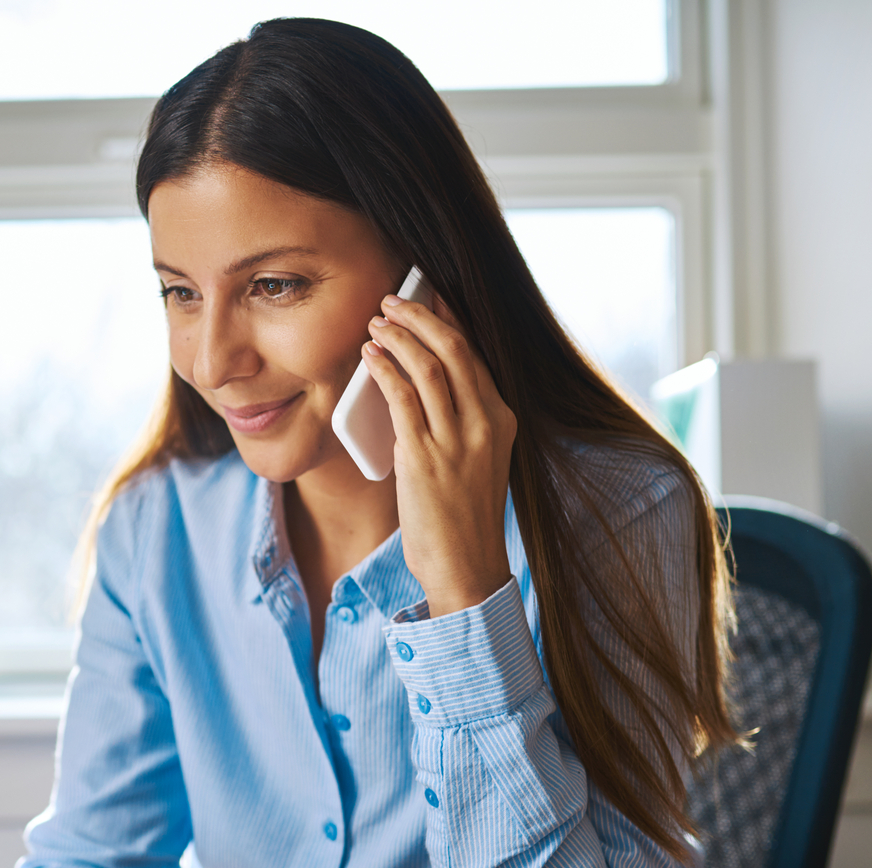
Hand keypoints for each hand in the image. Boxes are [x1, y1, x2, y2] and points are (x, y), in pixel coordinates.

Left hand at [360, 292, 518, 617]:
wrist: (466, 568)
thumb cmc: (463, 519)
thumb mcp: (475, 461)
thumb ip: (459, 424)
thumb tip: (420, 387)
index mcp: (500, 420)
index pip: (475, 354)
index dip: (448, 319)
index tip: (428, 296)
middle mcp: (484, 423)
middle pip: (454, 348)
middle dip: (420, 315)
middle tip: (392, 300)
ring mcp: (456, 440)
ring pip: (428, 365)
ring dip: (398, 336)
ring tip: (376, 322)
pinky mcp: (424, 457)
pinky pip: (403, 397)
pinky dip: (385, 370)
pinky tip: (371, 358)